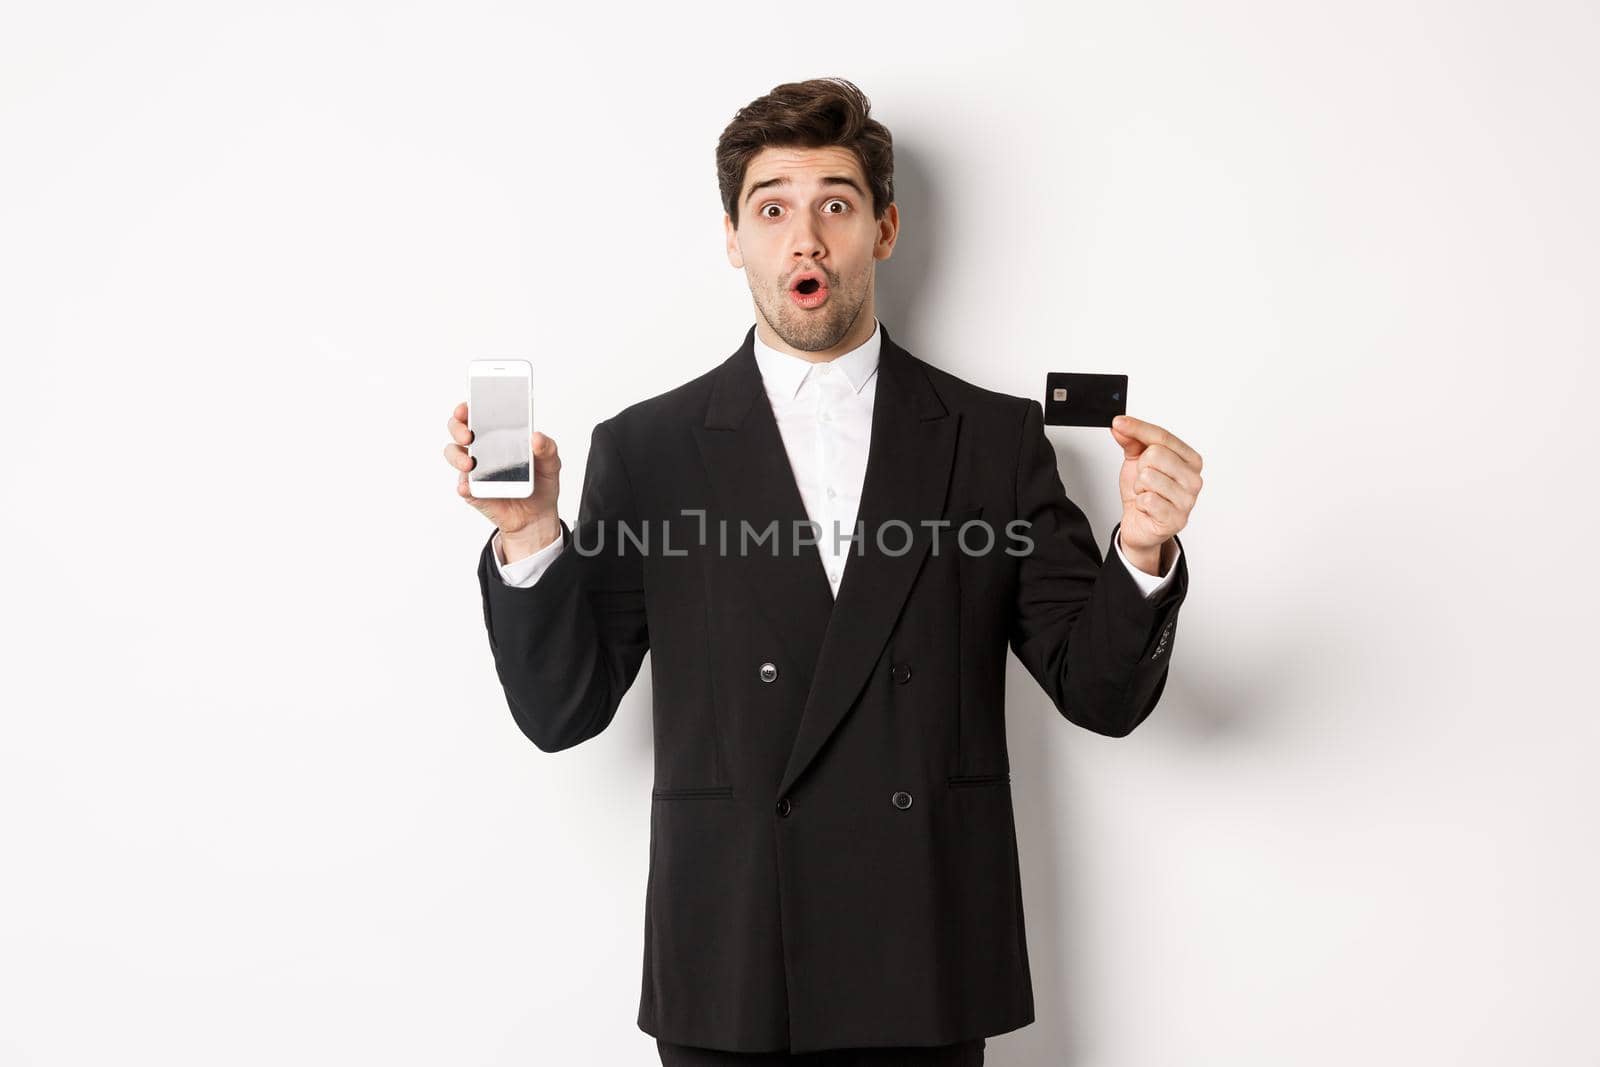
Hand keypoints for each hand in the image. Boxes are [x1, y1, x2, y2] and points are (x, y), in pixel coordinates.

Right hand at [443, 401, 562, 554]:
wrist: (537, 516)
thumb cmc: (540, 484)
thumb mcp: (551, 463)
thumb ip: (548, 448)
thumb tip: (537, 438)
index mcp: (499, 435)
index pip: (478, 413)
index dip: (468, 406)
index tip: (467, 405)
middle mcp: (482, 449)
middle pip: (458, 429)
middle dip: (458, 427)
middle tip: (469, 434)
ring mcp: (475, 469)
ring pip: (454, 454)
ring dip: (457, 456)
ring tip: (470, 463)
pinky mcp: (473, 491)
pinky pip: (462, 485)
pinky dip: (463, 485)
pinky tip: (468, 486)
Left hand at [1109, 414, 1202, 564]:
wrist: (1140, 523)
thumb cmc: (1144, 491)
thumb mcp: (1136, 461)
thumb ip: (1131, 441)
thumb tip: (1120, 425)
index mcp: (1190, 459)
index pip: (1163, 436)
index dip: (1137, 428)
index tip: (1118, 422)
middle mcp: (1194, 478)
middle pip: (1155, 454)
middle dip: (1140, 467)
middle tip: (1144, 481)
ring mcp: (1188, 500)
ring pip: (1149, 477)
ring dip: (1139, 487)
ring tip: (1146, 494)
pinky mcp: (1176, 519)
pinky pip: (1148, 500)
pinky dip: (1140, 503)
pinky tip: (1147, 508)